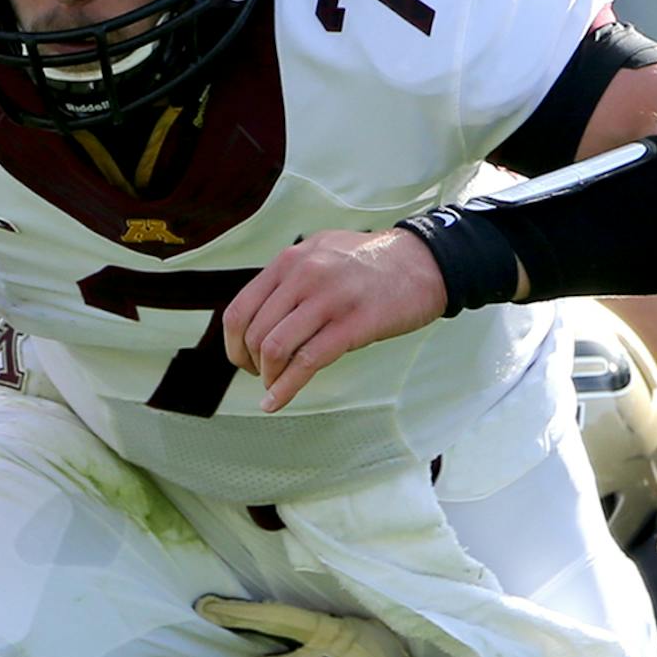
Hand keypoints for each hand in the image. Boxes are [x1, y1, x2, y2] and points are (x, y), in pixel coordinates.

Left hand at [223, 228, 447, 413]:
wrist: (423, 262)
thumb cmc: (372, 264)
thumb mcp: (321, 253)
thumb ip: (289, 278)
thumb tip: (260, 314)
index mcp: (290, 261)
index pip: (239, 310)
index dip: (233, 345)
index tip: (243, 360)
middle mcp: (303, 276)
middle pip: (254, 334)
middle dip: (251, 365)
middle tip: (262, 377)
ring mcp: (328, 300)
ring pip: (275, 348)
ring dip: (269, 377)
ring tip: (274, 387)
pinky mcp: (352, 324)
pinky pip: (307, 362)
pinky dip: (285, 389)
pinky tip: (276, 402)